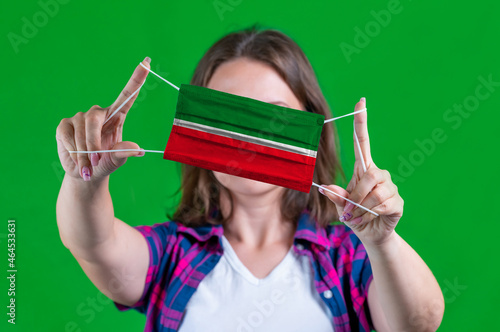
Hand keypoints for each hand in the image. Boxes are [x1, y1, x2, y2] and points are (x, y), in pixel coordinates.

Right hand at [55, 57, 150, 181]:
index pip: (127, 96)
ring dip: (84, 153)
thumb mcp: (117, 160)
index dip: (136, 80)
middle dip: (93, 142)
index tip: (147, 63)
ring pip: (81, 131)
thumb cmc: (105, 163)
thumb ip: (124, 153)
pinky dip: (73, 151)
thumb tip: (137, 150)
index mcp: (117, 117)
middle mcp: (99, 113)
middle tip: (96, 161)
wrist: (85, 174)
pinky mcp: (65, 124)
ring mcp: (81, 117)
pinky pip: (68, 136)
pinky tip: (77, 160)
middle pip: (94, 119)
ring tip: (88, 166)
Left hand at [320, 98, 403, 245]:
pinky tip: (369, 219)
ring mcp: (391, 187)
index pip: (362, 141)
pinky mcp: (398, 201)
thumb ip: (336, 197)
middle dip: (356, 195)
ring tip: (358, 216)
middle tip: (349, 211)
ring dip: (362, 207)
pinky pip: (383, 204)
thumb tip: (324, 188)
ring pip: (376, 192)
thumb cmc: (355, 215)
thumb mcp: (341, 206)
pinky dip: (371, 215)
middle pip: (370, 174)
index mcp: (363, 169)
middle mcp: (379, 174)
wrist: (371, 235)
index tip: (360, 101)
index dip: (361, 122)